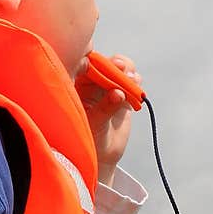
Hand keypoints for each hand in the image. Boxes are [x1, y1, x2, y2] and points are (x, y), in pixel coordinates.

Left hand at [75, 53, 141, 186]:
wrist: (101, 153)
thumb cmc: (88, 139)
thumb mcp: (94, 123)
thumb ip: (106, 108)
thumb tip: (119, 94)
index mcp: (76, 84)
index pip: (84, 64)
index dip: (95, 60)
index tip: (104, 64)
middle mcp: (92, 81)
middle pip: (105, 63)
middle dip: (115, 64)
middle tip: (122, 67)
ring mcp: (108, 86)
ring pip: (120, 69)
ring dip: (128, 71)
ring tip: (132, 79)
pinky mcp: (123, 93)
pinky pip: (131, 81)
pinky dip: (136, 81)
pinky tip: (136, 87)